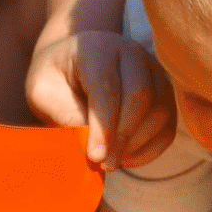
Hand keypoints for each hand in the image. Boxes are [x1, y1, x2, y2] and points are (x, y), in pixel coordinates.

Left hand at [26, 31, 177, 170]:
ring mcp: (153, 71)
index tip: (94, 157)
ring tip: (112, 162)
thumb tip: (93, 145)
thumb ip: (64, 113)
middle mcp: (131, 53)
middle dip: (122, 136)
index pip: (107, 87)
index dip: (103, 126)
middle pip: (140, 95)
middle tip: (104, 164)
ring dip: (137, 144)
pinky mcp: (164, 92)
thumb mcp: (42, 92)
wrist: (74, 62)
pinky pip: (168, 124)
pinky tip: (128, 158)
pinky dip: (151, 148)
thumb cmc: (56, 78)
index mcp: (96, 48)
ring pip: (160, 110)